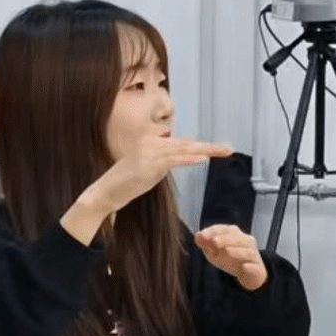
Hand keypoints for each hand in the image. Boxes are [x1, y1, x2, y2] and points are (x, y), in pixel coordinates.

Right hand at [61, 136, 232, 244]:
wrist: (106, 193)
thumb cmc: (126, 184)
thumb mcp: (149, 172)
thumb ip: (163, 164)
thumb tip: (179, 160)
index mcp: (152, 142)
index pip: (181, 144)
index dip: (200, 147)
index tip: (218, 149)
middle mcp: (151, 143)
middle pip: (186, 144)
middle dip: (209, 147)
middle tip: (229, 148)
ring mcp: (149, 152)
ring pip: (183, 149)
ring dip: (206, 150)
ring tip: (224, 150)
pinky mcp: (148, 164)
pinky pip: (173, 160)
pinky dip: (190, 159)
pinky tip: (204, 159)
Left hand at [195, 224, 268, 291]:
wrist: (248, 274)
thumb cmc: (230, 259)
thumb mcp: (214, 252)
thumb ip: (205, 244)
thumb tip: (197, 236)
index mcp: (235, 235)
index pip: (224, 229)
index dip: (213, 231)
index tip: (202, 235)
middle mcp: (247, 242)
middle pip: (238, 238)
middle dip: (225, 239)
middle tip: (214, 242)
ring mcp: (253, 255)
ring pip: (248, 251)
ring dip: (238, 251)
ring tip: (227, 251)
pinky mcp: (257, 269)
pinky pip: (254, 266)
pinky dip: (249, 266)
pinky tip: (244, 266)